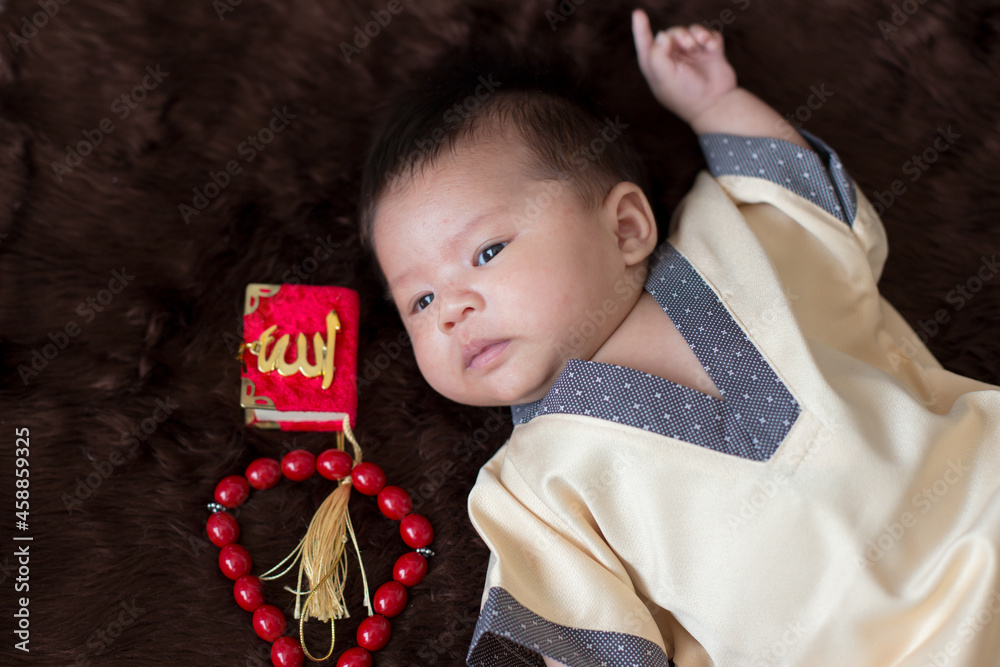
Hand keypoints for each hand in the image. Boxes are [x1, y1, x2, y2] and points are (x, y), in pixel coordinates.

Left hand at [631, 9, 737, 124]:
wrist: (717, 104)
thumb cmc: (687, 94)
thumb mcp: (664, 77)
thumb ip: (657, 54)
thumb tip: (662, 35)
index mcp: (658, 69)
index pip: (646, 46)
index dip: (640, 29)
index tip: (638, 13)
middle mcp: (674, 61)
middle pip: (671, 34)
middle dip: (678, 34)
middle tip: (687, 45)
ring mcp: (694, 57)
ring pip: (690, 31)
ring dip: (695, 33)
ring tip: (701, 44)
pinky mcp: (711, 54)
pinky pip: (709, 35)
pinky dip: (710, 37)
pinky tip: (712, 46)